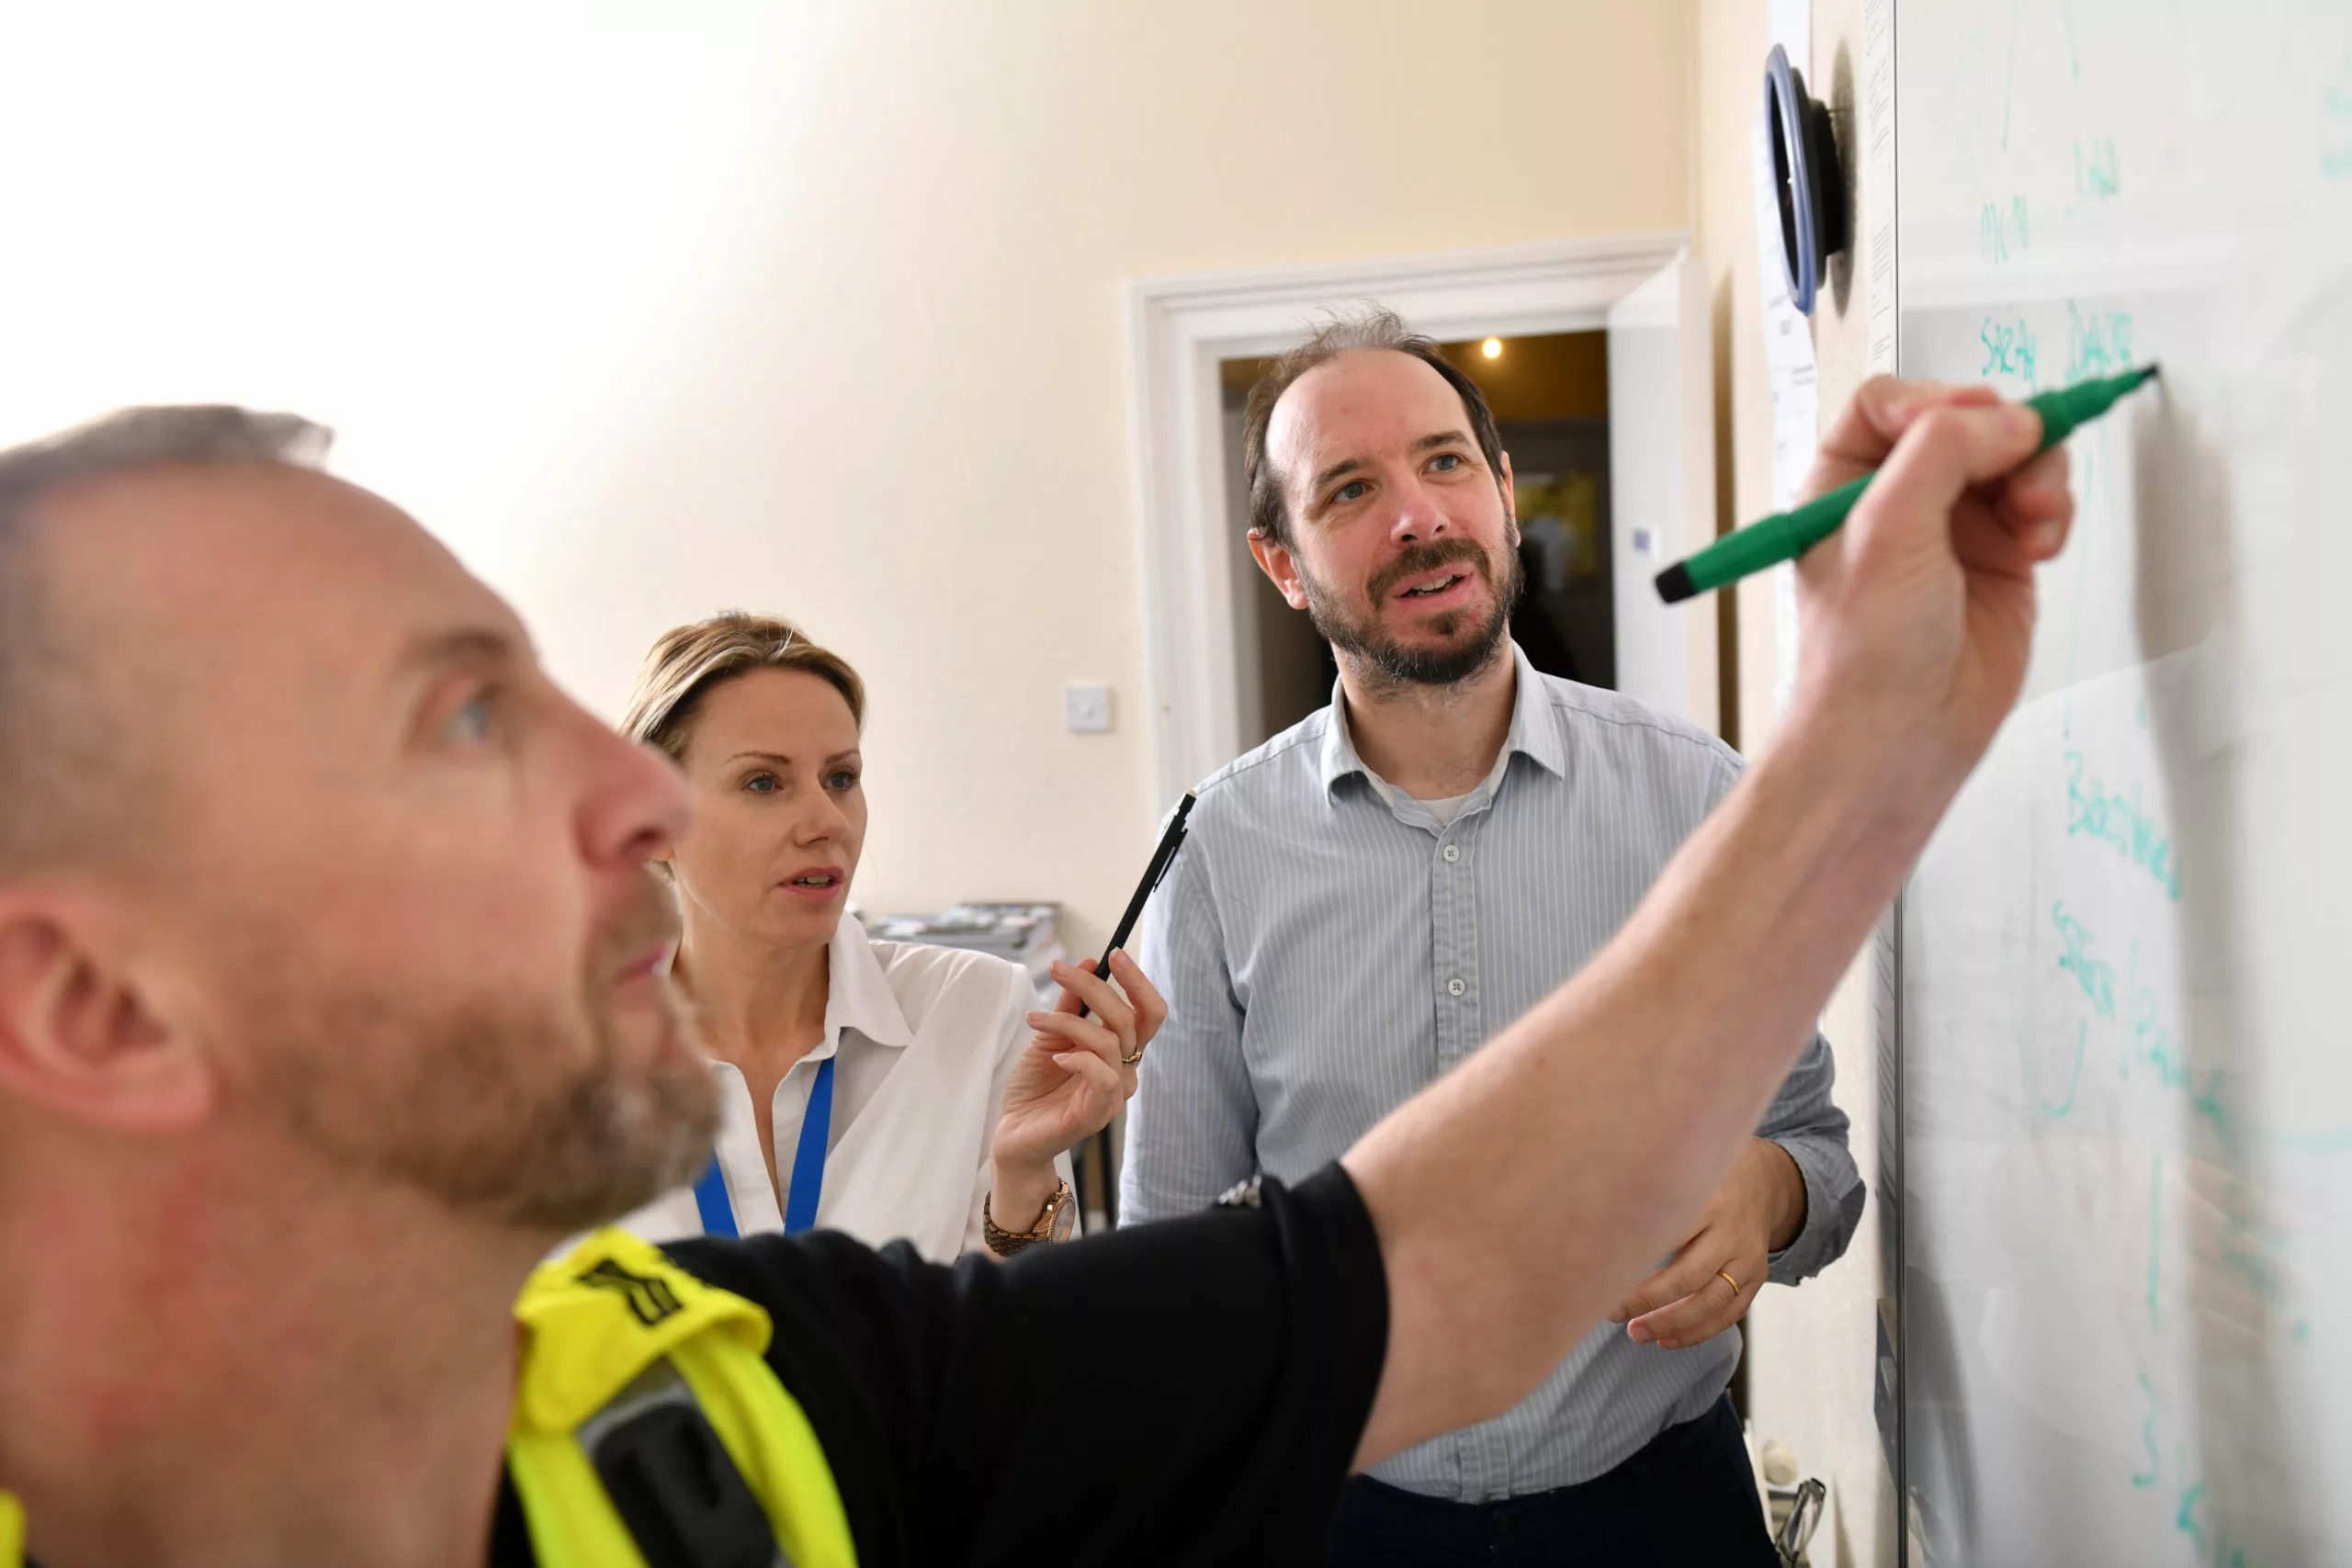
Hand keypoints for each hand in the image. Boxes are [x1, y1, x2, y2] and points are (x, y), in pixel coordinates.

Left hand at [989, 951, 1166, 1223]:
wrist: (1013, 1135)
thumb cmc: (1035, 1087)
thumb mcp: (1050, 1037)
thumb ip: (1070, 1006)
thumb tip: (1088, 964)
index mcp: (1120, 1054)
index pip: (1148, 1014)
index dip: (1138, 982)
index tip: (1113, 954)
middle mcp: (1124, 1073)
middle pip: (1130, 1021)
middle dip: (1095, 988)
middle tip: (1059, 970)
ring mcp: (1112, 1096)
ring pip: (1110, 1043)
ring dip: (1068, 1021)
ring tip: (1034, 1019)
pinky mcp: (1095, 1114)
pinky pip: (1102, 1076)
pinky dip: (1078, 1057)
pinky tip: (1054, 1057)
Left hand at [1609, 1139, 1806, 1350]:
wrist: (1765, 1180)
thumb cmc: (1707, 1175)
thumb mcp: (1683, 1169)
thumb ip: (1648, 1190)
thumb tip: (1592, 1213)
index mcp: (1709, 1200)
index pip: (1668, 1236)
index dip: (1634, 1260)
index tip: (1602, 1276)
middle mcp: (1732, 1232)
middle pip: (1689, 1276)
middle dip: (1648, 1301)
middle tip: (1612, 1313)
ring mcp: (1749, 1258)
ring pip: (1711, 1302)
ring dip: (1672, 1324)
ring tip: (1637, 1333)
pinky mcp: (1757, 1278)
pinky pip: (1730, 1314)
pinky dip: (1698, 1332)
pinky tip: (1668, 1340)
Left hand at [1788, 377, 2075, 807]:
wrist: (1900, 737)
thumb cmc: (1865, 652)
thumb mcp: (1885, 529)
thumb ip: (1941, 451)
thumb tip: (2009, 418)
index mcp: (1843, 483)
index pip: (1890, 402)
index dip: (1936, 399)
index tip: (1973, 417)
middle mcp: (1897, 499)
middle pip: (1967, 421)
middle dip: (2003, 436)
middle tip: (2019, 466)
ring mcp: (1953, 528)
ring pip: (2014, 457)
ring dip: (2037, 474)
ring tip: (2033, 519)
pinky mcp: (2001, 559)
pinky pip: (2041, 503)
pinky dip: (2052, 513)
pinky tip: (2039, 548)